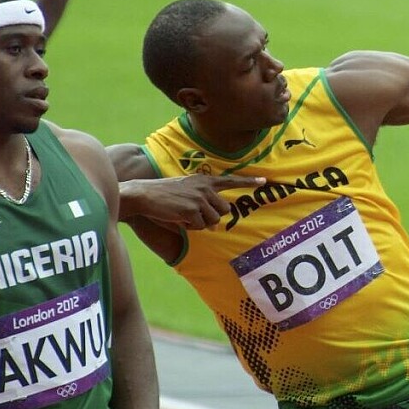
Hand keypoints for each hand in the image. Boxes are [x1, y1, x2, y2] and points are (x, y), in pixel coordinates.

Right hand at [120, 174, 264, 229]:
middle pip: (224, 210)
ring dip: (200, 223)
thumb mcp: (186, 193)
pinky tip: (178, 218)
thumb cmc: (164, 196)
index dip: (249, 181)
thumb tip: (215, 227)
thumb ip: (204, 204)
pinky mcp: (192, 210)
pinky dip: (190, 227)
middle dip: (212, 217)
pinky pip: (200, 227)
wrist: (143, 194)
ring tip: (183, 215)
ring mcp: (199, 198)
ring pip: (213, 221)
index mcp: (204, 180)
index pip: (230, 180)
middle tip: (193, 214)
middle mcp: (205, 187)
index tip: (264, 180)